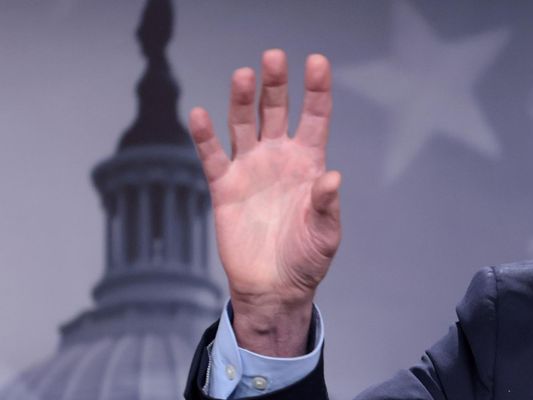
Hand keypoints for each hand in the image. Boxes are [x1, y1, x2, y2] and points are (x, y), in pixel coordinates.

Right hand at [188, 49, 340, 356]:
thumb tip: (332, 178)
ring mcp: (250, 169)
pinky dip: (204, 135)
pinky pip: (212, 156)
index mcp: (309, 163)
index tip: (317, 62)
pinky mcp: (224, 187)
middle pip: (276, 110)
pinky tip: (199, 114)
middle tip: (273, 57)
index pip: (315, 117)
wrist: (275, 287)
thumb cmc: (307, 259)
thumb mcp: (326, 235)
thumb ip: (327, 205)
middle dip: (275, 84)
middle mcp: (279, 158)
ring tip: (244, 75)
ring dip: (242, 99)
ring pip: (243, 124)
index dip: (316, 89)